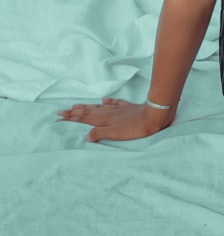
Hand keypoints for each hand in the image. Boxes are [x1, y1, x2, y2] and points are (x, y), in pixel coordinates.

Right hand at [56, 98, 172, 142]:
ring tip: (75, 105)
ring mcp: (117, 108)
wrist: (154, 116)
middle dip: (73, 112)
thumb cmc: (135, 128)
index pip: (83, 118)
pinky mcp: (127, 107)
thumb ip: (99, 134)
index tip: (58, 118)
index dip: (70, 118)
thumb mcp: (115, 134)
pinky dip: (107, 101)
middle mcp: (108, 112)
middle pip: (87, 112)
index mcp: (103, 119)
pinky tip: (103, 99)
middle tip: (60, 111)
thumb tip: (85, 136)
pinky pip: (114, 102)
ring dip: (85, 106)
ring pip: (98, 107)